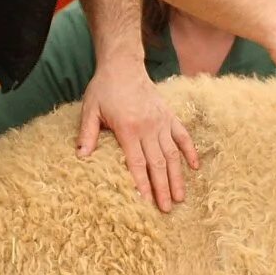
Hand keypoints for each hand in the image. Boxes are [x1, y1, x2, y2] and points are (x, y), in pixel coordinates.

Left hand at [76, 60, 198, 211]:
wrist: (123, 65)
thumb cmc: (104, 89)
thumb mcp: (90, 110)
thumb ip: (87, 134)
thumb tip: (81, 156)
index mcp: (128, 129)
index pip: (136, 163)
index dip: (142, 184)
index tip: (147, 203)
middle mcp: (148, 127)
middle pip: (157, 163)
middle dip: (162, 188)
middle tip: (167, 209)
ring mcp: (161, 122)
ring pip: (172, 154)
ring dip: (177, 177)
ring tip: (180, 197)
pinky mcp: (169, 116)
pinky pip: (183, 136)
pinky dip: (190, 151)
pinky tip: (195, 167)